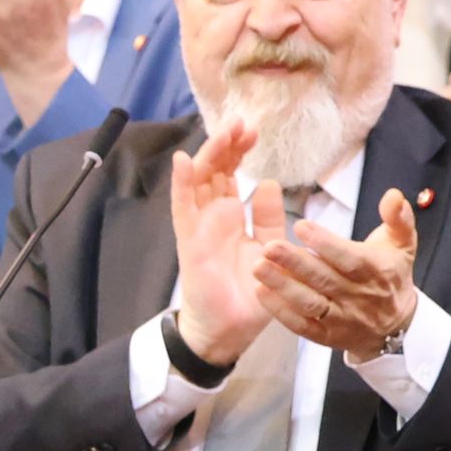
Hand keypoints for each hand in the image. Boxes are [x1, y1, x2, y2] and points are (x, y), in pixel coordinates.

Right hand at [165, 119, 273, 368]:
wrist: (231, 327)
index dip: (239, 150)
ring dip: (208, 154)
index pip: (230, 173)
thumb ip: (269, 218)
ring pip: (198, 180)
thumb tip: (268, 183)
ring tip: (224, 132)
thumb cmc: (249, 292)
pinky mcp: (189, 239)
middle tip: (241, 123)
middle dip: (226, 144)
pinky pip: (182, 207)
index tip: (253, 131)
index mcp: (231, 217)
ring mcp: (198, 226)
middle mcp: (212, 216)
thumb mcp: (270, 247)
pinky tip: (184, 160)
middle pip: (214, 170)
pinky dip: (181, 183)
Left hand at [254, 189, 420, 355]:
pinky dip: (281, 311)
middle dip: (295, 263)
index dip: (325, 243)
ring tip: (258, 268)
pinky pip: (302, 326)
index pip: (349, 258)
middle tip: (269, 247)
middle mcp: (359, 296)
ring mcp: (342, 319)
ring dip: (283, 286)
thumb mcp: (402, 244)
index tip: (301, 226)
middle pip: (324, 280)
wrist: (396, 325)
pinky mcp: (327, 337)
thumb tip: (393, 195)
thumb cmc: (392, 275)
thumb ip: (398, 217)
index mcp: (377, 271)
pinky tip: (262, 293)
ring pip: (310, 303)